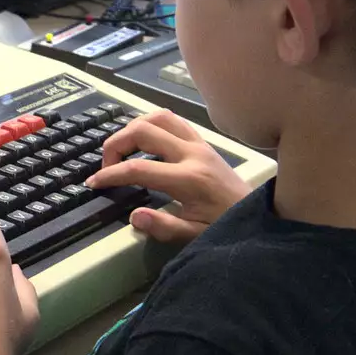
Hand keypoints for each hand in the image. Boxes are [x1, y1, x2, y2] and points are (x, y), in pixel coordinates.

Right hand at [85, 109, 249, 243]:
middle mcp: (193, 154)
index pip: (138, 168)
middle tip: (107, 167)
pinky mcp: (203, 142)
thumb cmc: (226, 227)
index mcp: (189, 179)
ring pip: (158, 117)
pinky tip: (144, 141)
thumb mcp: (196, 237)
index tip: (93, 183)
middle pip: (143, 131)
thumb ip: (165, 228)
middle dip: (115, 145)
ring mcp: (199, 144)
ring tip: (122, 150)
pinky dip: (152, 125)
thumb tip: (134, 217)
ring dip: (133, 128)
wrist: (262, 216)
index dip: (110, 174)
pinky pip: (173, 120)